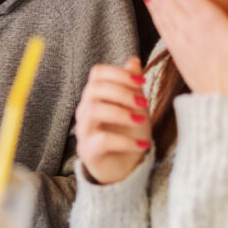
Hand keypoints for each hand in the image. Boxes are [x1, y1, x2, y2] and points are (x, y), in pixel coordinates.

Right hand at [75, 57, 151, 183]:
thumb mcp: (136, 106)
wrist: (126, 168)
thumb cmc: (129, 133)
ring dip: (121, 112)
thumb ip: (132, 84)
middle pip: (93, 89)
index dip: (119, 73)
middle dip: (121, 92)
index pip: (97, 73)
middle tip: (144, 102)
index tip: (142, 82)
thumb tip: (133, 60)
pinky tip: (143, 145)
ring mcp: (83, 130)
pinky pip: (102, 140)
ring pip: (93, 110)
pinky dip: (125, 141)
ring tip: (142, 120)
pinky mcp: (87, 151)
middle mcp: (85, 110)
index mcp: (96, 95)